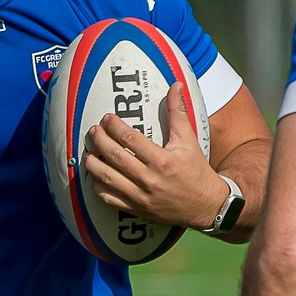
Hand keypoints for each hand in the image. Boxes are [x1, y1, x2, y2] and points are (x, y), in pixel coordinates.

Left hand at [83, 90, 226, 230]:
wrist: (207, 206)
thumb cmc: (197, 171)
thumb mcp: (189, 140)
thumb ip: (178, 112)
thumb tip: (176, 86)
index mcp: (162, 160)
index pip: (129, 139)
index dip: (114, 126)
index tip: (107, 118)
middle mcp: (149, 179)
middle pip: (114, 156)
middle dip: (99, 140)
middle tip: (93, 131)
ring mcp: (141, 196)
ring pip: (107, 178)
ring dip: (92, 163)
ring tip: (88, 151)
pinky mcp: (137, 209)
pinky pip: (109, 199)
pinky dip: (98, 187)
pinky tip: (95, 176)